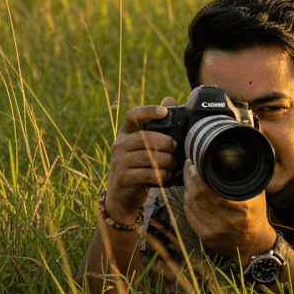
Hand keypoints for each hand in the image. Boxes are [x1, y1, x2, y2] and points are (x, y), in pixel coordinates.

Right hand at [104, 96, 176, 225]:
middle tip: (175, 147)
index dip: (148, 111)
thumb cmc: (139, 165)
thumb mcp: (144, 145)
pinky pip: (148, 174)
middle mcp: (119, 145)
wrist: (122, 195)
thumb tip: (169, 99)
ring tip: (173, 164)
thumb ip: (157, 124)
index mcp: (125, 133)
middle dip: (165, 142)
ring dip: (166, 161)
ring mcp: (119, 162)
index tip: (164, 112)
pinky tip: (167, 176)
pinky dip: (162, 175)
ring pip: (148, 156)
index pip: (132, 115)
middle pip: (144, 137)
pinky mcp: (124, 178)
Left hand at [183, 161, 275, 264]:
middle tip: (189, 167)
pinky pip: (190, 215)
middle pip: (198, 197)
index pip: (211, 192)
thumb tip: (235, 157)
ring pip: (192, 205)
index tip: (194, 165)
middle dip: (190, 179)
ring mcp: (214, 231)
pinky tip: (188, 193)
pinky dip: (187, 202)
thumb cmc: (255, 215)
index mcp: (240, 210)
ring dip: (187, 189)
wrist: (254, 244)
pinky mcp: (206, 237)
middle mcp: (226, 222)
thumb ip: (246, 178)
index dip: (198, 178)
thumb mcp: (256, 195)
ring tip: (188, 177)